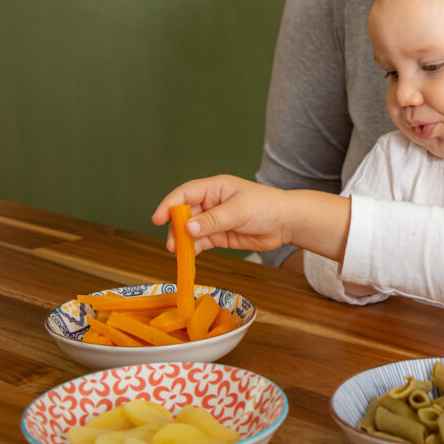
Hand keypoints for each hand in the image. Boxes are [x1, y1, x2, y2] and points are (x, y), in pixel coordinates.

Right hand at [151, 175, 290, 253]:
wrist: (287, 223)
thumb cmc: (266, 206)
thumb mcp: (239, 211)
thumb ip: (213, 220)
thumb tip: (187, 228)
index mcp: (214, 188)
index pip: (185, 194)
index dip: (169, 205)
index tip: (157, 219)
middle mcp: (211, 203)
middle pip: (184, 214)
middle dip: (176, 228)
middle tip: (172, 244)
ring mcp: (215, 220)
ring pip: (191, 230)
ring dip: (183, 241)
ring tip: (179, 252)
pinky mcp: (220, 235)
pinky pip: (201, 242)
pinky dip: (193, 249)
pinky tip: (189, 256)